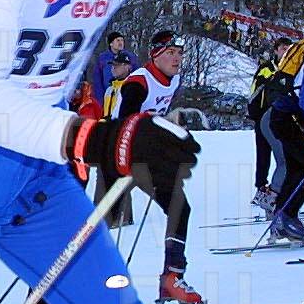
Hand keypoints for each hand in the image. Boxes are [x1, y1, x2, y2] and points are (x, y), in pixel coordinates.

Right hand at [73, 112, 198, 190]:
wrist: (107, 143)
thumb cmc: (131, 130)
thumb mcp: (149, 121)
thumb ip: (168, 126)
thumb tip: (186, 134)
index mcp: (158, 132)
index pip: (185, 141)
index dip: (194, 147)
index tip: (196, 149)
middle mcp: (155, 147)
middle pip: (184, 158)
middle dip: (190, 161)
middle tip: (191, 162)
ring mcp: (149, 162)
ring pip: (177, 172)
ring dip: (184, 173)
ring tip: (185, 172)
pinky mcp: (144, 175)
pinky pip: (165, 182)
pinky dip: (173, 182)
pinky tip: (175, 181)